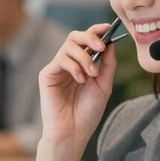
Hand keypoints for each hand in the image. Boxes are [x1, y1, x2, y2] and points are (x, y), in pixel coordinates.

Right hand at [38, 23, 117, 147]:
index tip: (109, 28)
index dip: (97, 31)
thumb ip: (107, 64)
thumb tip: (112, 43)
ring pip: (69, 46)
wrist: (74, 132)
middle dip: (90, 37)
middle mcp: (69, 63)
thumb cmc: (87, 112)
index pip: (87, 41)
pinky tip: (81, 80)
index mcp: (82, 64)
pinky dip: (74, 66)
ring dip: (85, 58)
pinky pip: (61, 59)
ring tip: (92, 74)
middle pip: (75, 36)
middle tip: (101, 47)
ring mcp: (57, 68)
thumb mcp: (104, 85)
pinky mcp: (47, 74)